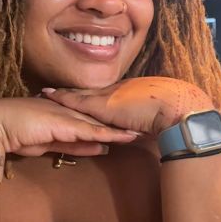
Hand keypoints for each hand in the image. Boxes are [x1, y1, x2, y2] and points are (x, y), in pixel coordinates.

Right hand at [0, 97, 140, 161]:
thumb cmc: (15, 135)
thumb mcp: (51, 145)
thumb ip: (74, 146)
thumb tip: (98, 149)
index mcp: (65, 114)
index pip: (94, 120)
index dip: (114, 123)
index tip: (131, 126)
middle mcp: (68, 111)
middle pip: (100, 119)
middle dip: (122, 123)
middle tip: (143, 124)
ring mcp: (66, 116)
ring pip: (99, 124)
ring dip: (120, 129)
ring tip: (140, 132)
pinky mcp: (62, 124)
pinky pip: (89, 131)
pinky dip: (106, 135)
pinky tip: (121, 138)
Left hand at [41, 77, 214, 135]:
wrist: (176, 110)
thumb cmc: (171, 115)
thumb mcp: (154, 118)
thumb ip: (142, 122)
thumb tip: (138, 131)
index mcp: (128, 94)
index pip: (102, 94)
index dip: (87, 95)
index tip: (74, 95)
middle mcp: (116, 91)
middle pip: (87, 91)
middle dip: (69, 92)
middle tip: (49, 90)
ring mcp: (109, 97)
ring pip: (80, 94)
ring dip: (62, 94)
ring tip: (44, 93)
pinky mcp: (104, 106)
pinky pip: (79, 101)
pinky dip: (63, 99)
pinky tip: (50, 98)